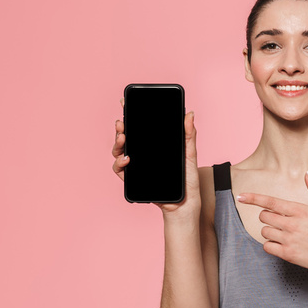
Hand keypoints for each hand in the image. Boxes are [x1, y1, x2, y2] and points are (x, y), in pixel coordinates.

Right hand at [111, 97, 200, 215]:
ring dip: (117, 144)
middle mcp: (144, 154)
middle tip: (122, 123)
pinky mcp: (134, 180)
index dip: (131, 115)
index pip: (141, 128)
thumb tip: (189, 113)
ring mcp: (137, 166)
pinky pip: (120, 170)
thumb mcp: (190, 155)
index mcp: (155, 145)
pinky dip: (119, 164)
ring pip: (119, 151)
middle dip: (121, 128)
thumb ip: (189, 135)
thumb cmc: (188, 180)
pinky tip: (126, 159)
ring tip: (123, 139)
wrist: (185, 204)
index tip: (125, 102)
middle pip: (127, 138)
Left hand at [237, 170, 307, 277]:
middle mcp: (292, 224)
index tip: (241, 196)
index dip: (253, 198)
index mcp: (300, 210)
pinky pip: (267, 247)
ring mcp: (289, 240)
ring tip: (283, 233)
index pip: (270, 202)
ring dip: (270, 231)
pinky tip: (281, 243)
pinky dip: (271, 245)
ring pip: (264, 231)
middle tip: (279, 220)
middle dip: (268, 216)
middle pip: (264, 216)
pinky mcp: (288, 254)